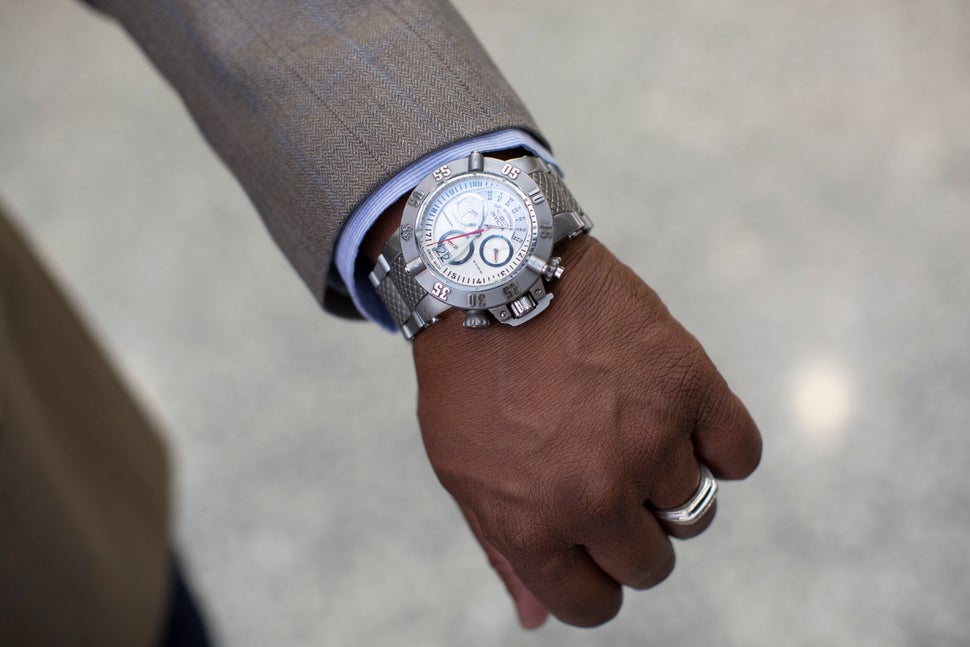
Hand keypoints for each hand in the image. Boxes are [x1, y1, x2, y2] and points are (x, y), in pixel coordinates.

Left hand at [412, 235, 761, 628]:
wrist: (491, 271)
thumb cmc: (469, 377)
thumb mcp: (462, 472)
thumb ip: (504, 551)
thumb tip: (534, 622)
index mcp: (532, 527)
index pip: (594, 605)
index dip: (594, 577)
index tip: (590, 542)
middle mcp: (594, 496)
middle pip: (650, 564)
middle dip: (632, 532)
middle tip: (607, 475)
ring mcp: (648, 440)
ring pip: (696, 510)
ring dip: (667, 480)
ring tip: (629, 425)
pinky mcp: (689, 384)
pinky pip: (740, 455)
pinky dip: (719, 445)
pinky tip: (679, 416)